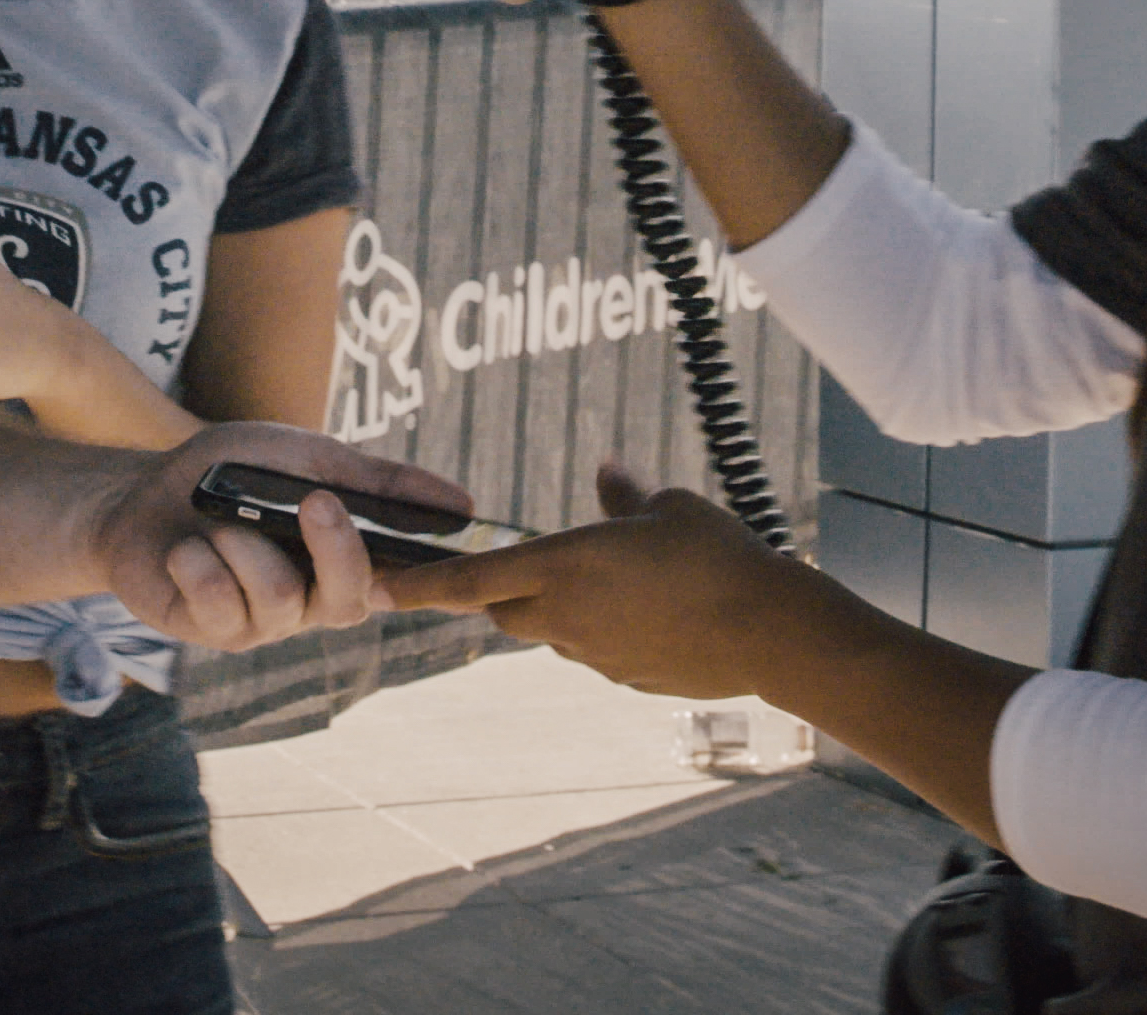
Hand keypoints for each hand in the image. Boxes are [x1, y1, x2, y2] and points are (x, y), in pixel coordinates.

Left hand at [89, 423, 474, 651]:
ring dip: (244, 543)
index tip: (455, 571)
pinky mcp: (212, 631)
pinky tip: (184, 549)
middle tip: (316, 501)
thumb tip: (462, 501)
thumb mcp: (307, 456)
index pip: (404, 583)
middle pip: (350, 599)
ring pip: (280, 597)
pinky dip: (199, 562)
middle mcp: (310, 599)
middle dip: (336, 549)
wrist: (140, 490)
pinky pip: (220, 604)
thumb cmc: (229, 471)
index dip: (433, 584)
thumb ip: (377, 480)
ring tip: (219, 519)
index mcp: (343, 559)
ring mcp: (262, 621)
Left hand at [379, 465, 825, 700]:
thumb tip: (606, 470)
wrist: (768, 633)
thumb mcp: (669, 508)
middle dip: (500, 591)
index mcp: (563, 565)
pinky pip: (593, 650)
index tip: (378, 587)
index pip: (469, 580)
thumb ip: (625, 495)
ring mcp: (591, 653)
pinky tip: (653, 614)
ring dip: (559, 609)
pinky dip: (603, 631)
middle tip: (519, 567)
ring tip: (619, 583)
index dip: (419, 584)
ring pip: (549, 630)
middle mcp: (564, 615)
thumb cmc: (718, 557)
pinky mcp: (621, 677)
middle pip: (501, 609)